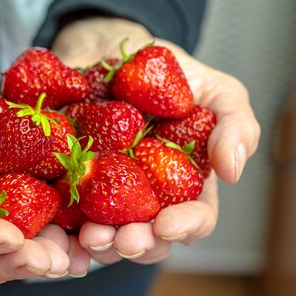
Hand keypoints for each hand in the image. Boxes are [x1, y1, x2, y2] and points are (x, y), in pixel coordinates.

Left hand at [51, 17, 259, 265]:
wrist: (110, 49)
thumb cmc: (170, 76)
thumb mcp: (216, 91)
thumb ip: (235, 126)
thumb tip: (232, 172)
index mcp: (185, 185)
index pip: (194, 219)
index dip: (184, 227)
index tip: (167, 225)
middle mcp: (146, 198)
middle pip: (147, 240)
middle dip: (137, 245)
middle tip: (123, 239)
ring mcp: (106, 195)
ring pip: (106, 237)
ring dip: (100, 245)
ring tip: (90, 237)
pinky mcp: (69, 186)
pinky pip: (64, 219)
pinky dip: (62, 235)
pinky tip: (61, 236)